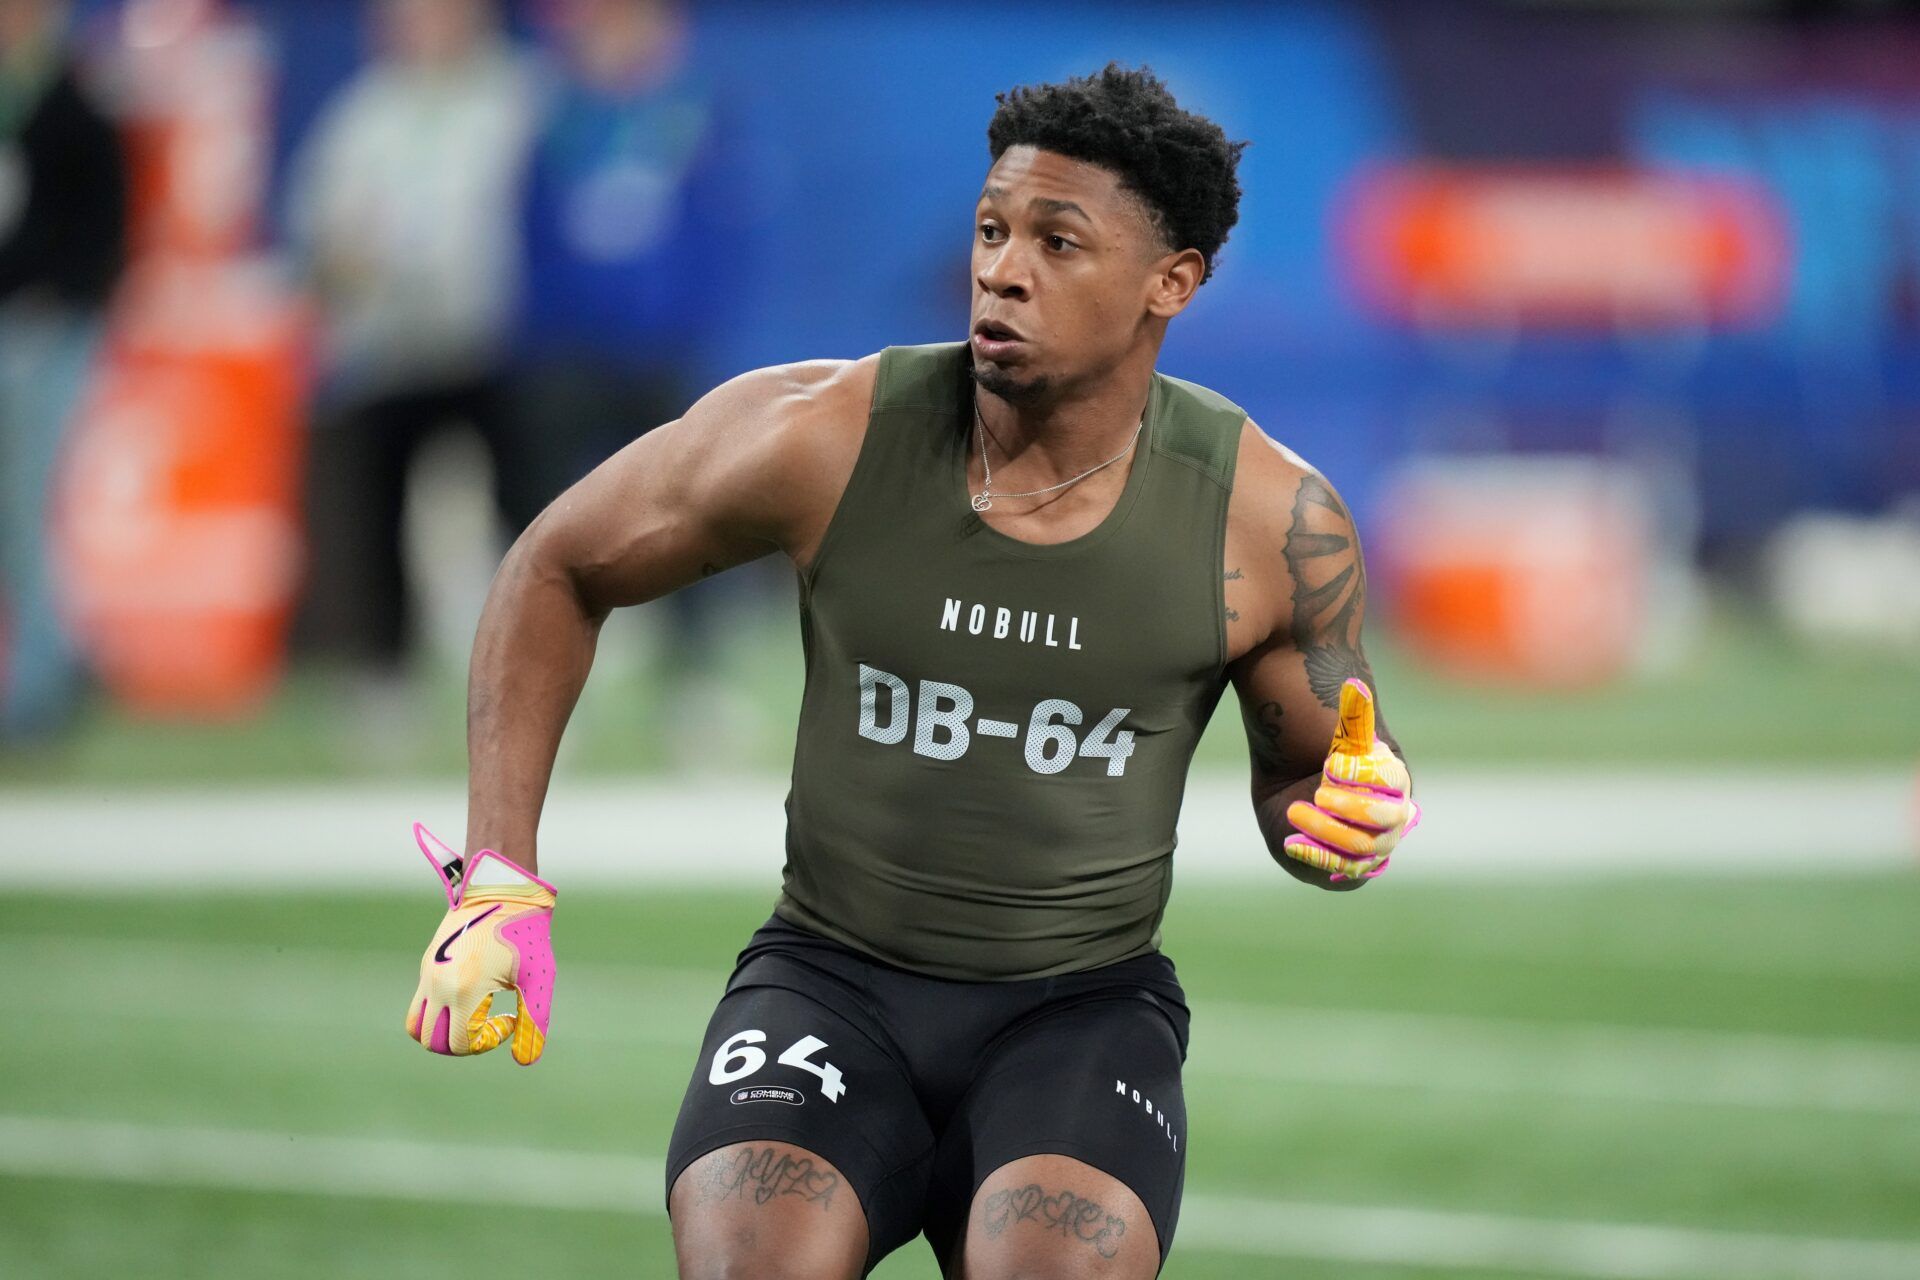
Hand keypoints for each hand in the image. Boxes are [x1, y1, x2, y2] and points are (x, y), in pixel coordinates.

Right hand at [403, 823, 557, 1064]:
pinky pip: (420, 1005)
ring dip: (443, 1033)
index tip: (508, 1020)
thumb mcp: (537, 978)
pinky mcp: (427, 965)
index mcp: (465, 988)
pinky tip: (470, 997)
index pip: (461, 1044)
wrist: (503, 890)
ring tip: (474, 1017)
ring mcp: (428, 974)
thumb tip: (526, 1061)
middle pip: (433, 1042)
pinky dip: (437, 1015)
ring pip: (417, 1027)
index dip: (486, 1043)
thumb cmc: (526, 933)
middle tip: (489, 1025)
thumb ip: (533, 1021)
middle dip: (462, 1044)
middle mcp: (438, 984)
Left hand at [1283, 679, 1420, 882]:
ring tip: (1295, 811)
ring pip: (1360, 847)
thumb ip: (1352, 717)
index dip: (1362, 775)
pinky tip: (1291, 841)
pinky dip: (1316, 856)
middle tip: (1317, 793)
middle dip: (1349, 807)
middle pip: (1383, 820)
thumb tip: (1354, 685)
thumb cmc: (1326, 762)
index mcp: (1395, 782)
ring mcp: (1374, 846)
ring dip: (1325, 830)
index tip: (1331, 764)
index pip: (1391, 782)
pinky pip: (1342, 871)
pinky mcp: (1351, 868)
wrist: (1300, 790)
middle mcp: (1393, 818)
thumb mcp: (1339, 740)